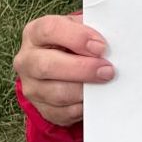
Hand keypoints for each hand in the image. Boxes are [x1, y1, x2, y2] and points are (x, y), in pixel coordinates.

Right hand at [13, 11, 112, 127]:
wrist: (63, 66)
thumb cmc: (75, 43)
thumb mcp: (79, 28)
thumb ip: (91, 29)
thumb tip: (114, 39)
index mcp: (35, 33)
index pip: (49, 30)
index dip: (77, 38)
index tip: (101, 47)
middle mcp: (27, 60)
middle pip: (47, 66)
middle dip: (83, 69)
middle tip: (108, 70)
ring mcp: (31, 86)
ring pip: (57, 93)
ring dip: (85, 91)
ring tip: (105, 84)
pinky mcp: (42, 108)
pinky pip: (64, 113)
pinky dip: (82, 107)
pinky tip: (94, 98)